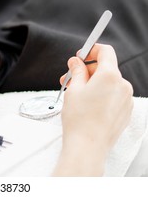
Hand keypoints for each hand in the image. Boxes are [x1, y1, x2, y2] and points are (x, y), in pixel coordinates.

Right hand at [54, 44, 133, 175]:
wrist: (87, 146)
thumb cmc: (79, 118)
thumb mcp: (73, 89)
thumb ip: (77, 71)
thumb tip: (77, 62)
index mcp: (110, 76)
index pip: (106, 51)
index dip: (92, 50)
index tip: (81, 56)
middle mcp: (123, 85)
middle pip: (106, 68)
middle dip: (88, 70)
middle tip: (70, 78)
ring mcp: (126, 99)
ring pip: (109, 83)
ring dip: (93, 83)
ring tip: (76, 94)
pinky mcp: (126, 111)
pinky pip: (114, 96)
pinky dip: (101, 95)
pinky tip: (87, 105)